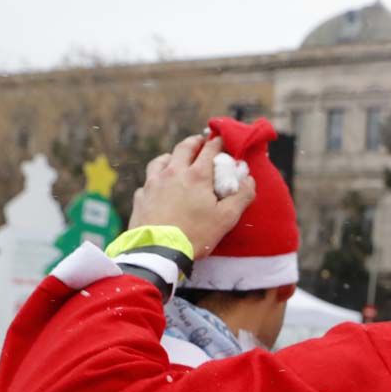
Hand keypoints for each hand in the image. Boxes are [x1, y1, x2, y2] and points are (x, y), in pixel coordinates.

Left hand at [129, 135, 254, 258]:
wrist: (158, 251)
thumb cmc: (195, 234)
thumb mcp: (226, 218)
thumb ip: (241, 196)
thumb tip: (249, 180)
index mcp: (196, 175)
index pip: (209, 150)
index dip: (218, 143)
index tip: (223, 140)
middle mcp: (173, 172)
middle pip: (184, 147)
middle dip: (195, 142)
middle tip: (200, 141)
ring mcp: (153, 183)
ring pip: (161, 160)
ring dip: (172, 156)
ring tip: (176, 159)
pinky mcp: (141, 196)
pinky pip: (148, 181)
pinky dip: (156, 179)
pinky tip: (158, 187)